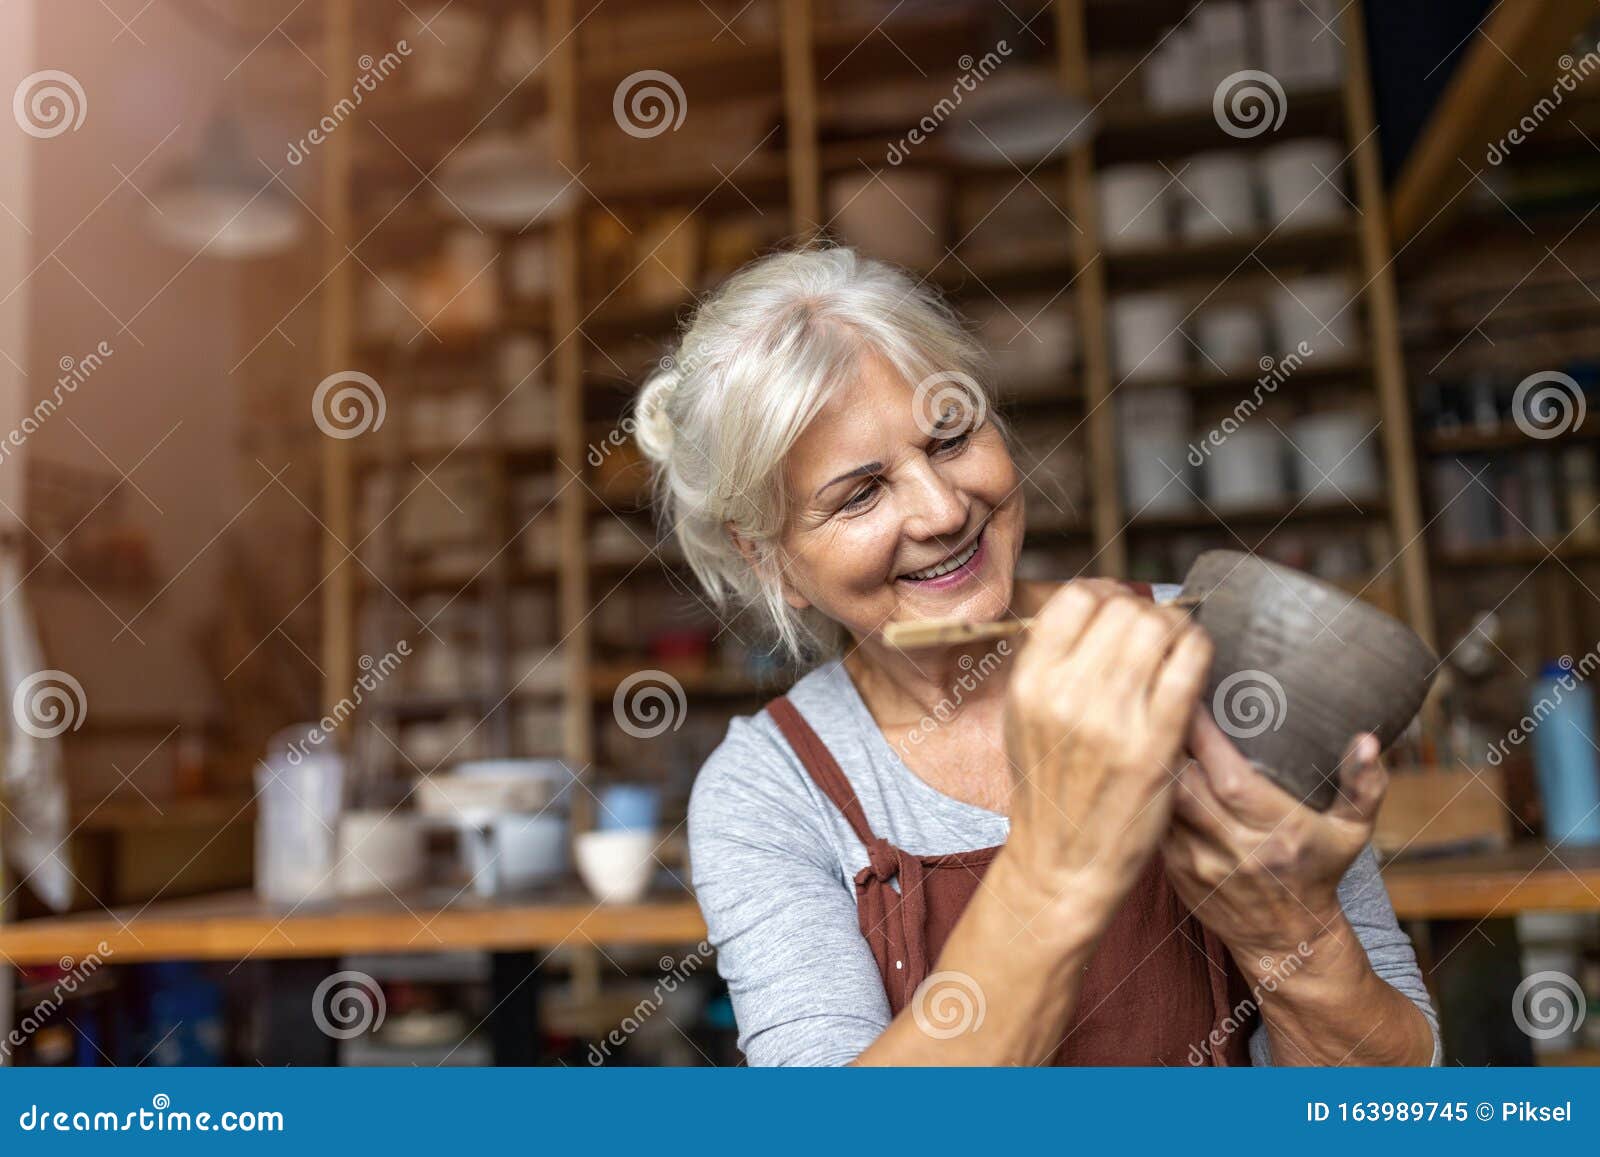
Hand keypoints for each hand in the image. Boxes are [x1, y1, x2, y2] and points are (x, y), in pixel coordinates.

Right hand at [1002, 583, 1213, 926]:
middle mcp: (1066, 694)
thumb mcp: (1023, 718)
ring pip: (1158, 626)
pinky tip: (1196, 660)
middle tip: (1157, 631)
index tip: (1120, 608)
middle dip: (1146, 611)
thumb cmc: (1050, 788)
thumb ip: (1050, 664)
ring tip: (1178, 644)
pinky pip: (1189, 663)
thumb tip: (1099, 607)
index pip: (1075, 598)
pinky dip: (1199, 648)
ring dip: (1176, 625)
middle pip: (1122, 607)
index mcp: (1030, 682)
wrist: (1064, 860)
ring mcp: (1111, 718)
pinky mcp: (1155, 742)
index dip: (1106, 594)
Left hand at [1160, 711, 1385, 974]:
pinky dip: (1146, 793)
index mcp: (1275, 830)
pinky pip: (1151, 822)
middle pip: (1181, 783)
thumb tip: (1368, 739)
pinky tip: (1141, 764)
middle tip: (1156, 697)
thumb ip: (1363, 784)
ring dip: (1149, 763)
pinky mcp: (1173, 870)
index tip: (1190, 692)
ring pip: (1159, 802)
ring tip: (1144, 722)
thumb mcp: (1352, 832)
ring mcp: (1197, 861)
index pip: (1227, 775)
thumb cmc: (1318, 873)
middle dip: (1165, 740)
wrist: (1286, 941)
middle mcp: (1232, 847)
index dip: (1202, 733)